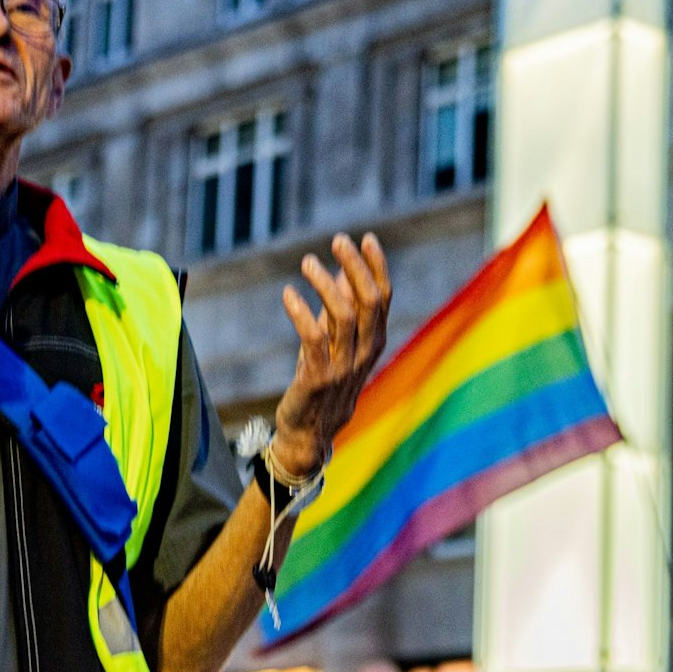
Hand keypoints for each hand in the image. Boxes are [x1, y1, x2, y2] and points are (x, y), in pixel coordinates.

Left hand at [272, 233, 390, 475]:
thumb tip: (341, 270)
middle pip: (369, 302)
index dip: (377, 266)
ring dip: (326, 285)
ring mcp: (342, 367)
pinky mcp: (317, 378)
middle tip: (338, 240)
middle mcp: (363, 353)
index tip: (365, 238)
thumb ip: (339, 308)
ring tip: (307, 262)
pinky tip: (289, 293)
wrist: (309, 434)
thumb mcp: (334, 342)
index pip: (383, 297)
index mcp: (373, 342)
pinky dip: (301, 312)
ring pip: (344, 316)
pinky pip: (313, 339)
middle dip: (356, 267)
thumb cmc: (322, 382)